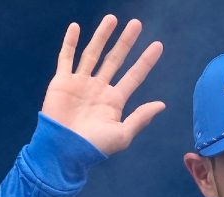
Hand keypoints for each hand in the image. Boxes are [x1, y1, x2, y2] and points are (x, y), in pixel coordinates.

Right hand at [41, 15, 164, 154]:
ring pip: (93, 54)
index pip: (134, 76)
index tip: (158, 45)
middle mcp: (99, 89)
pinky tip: (76, 27)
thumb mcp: (123, 134)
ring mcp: (81, 83)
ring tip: (112, 19)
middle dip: (126, 42)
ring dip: (102, 36)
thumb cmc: (95, 147)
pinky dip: (70, 43)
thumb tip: (161, 104)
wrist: (64, 151)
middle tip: (137, 24)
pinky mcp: (62, 82)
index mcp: (114, 101)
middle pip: (115, 60)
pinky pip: (66, 58)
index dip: (146, 61)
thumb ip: (140, 118)